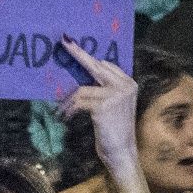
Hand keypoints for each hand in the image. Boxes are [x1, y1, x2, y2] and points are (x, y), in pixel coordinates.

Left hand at [59, 39, 140, 182]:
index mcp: (129, 83)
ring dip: (69, 101)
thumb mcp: (113, 103)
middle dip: (77, 54)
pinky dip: (69, 109)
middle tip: (63, 41)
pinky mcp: (103, 106)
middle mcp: (125, 86)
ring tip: (63, 110)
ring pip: (82, 89)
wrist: (121, 151)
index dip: (87, 57)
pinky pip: (79, 102)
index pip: (105, 65)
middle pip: (95, 66)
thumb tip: (86, 71)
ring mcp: (115, 95)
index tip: (72, 44)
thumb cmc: (113, 128)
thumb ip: (104, 87)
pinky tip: (66, 116)